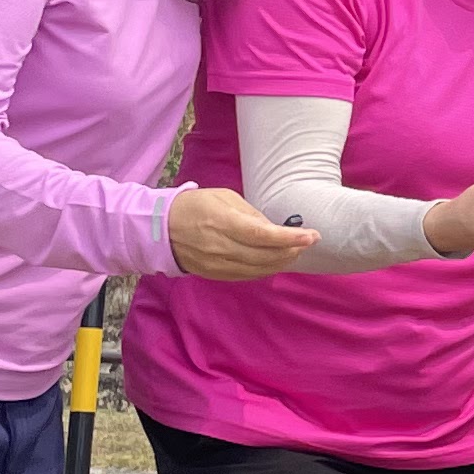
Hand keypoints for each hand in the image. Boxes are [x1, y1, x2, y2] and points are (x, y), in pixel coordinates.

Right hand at [168, 184, 321, 279]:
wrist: (161, 228)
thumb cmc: (196, 206)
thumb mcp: (224, 197)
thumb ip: (251, 214)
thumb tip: (275, 228)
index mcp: (223, 222)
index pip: (263, 235)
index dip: (290, 237)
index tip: (311, 235)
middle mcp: (221, 246)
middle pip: (265, 256)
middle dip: (292, 250)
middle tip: (307, 242)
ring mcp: (217, 264)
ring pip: (259, 269)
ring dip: (282, 262)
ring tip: (296, 251)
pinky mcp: (215, 274)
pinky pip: (247, 276)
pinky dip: (266, 270)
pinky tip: (276, 262)